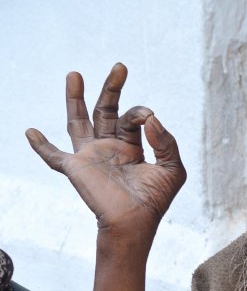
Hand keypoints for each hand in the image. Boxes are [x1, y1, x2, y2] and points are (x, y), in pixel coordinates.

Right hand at [26, 64, 185, 247]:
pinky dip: (41, 145)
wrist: (134, 223)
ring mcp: (90, 157)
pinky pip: (53, 157)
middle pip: (105, 111)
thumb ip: (167, 142)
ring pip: (78, 122)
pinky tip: (30, 132)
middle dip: (111, 89)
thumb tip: (152, 119)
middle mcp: (109, 149)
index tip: (148, 118)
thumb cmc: (154, 202)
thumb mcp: (172, 170)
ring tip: (74, 74)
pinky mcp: (76, 168)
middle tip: (120, 67)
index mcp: (131, 148)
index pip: (133, 120)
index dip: (141, 113)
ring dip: (75, 99)